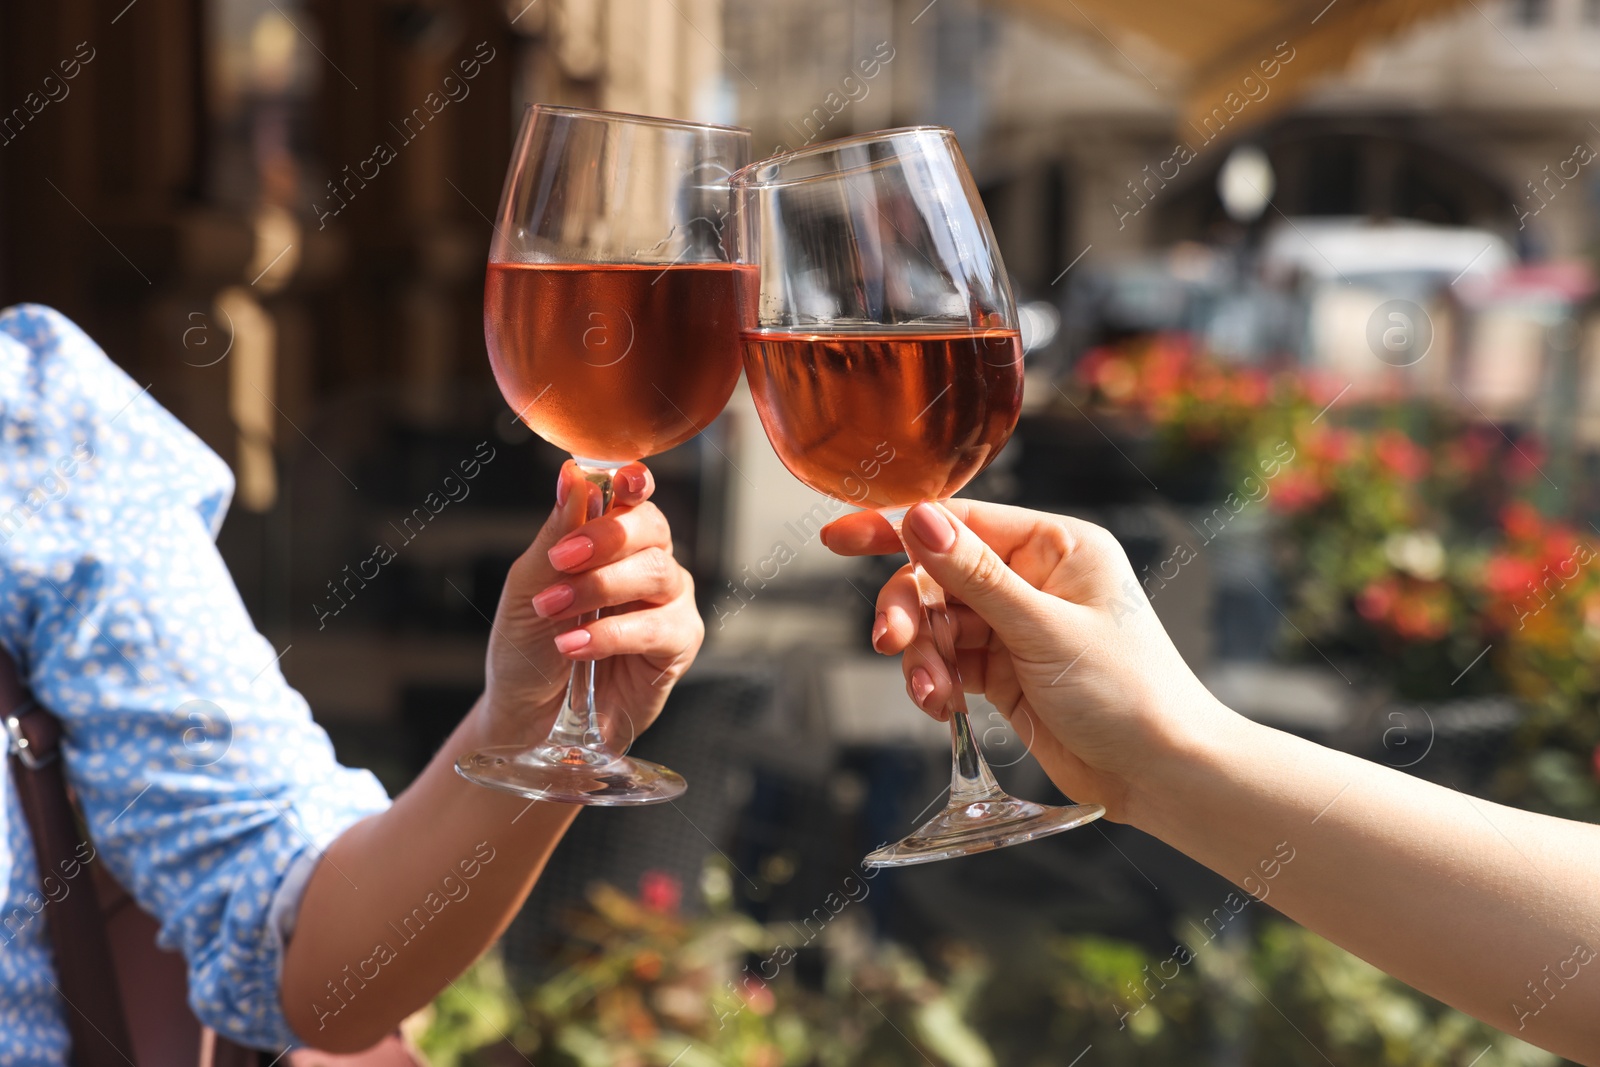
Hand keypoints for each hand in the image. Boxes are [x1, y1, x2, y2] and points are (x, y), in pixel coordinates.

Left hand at [480, 461, 702, 748]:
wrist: (528, 713)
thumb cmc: (529, 646)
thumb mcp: (529, 583)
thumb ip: (557, 532)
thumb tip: (572, 474)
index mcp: (613, 539)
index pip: (633, 497)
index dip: (634, 482)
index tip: (623, 478)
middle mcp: (648, 563)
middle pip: (652, 528)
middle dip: (606, 538)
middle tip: (561, 560)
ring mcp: (668, 603)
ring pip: (658, 572)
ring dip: (599, 588)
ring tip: (552, 610)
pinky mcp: (678, 646)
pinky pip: (658, 627)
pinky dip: (612, 634)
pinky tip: (574, 645)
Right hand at [821, 501, 1228, 821]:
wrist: (1161, 773)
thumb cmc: (1130, 692)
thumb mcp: (1044, 630)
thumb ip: (975, 575)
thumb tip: (918, 518)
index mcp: (1056, 546)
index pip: (961, 521)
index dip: (898, 527)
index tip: (839, 536)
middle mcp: (1033, 577)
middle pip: (937, 576)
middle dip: (909, 611)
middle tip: (890, 644)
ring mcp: (1017, 625)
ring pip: (936, 625)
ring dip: (923, 659)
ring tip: (932, 697)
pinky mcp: (1005, 670)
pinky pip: (949, 663)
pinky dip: (937, 684)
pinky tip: (944, 709)